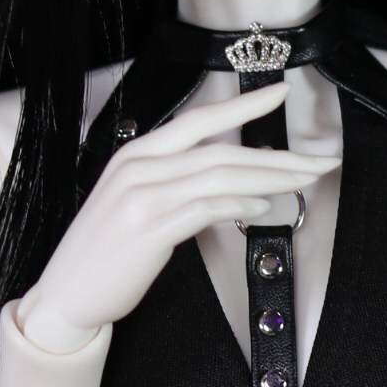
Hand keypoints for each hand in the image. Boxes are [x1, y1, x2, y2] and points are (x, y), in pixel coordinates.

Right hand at [17, 83, 337, 351]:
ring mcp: (141, 196)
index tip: (282, 92)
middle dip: (278, 155)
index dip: (243, 104)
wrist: (65, 294)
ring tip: (305, 181)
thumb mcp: (137, 200)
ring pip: (219, 176)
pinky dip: (237, 205)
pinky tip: (262, 206)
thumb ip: (180, 182)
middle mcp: (139, 166)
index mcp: (137, 153)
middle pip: (221, 150)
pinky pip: (203, 209)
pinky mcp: (148, 229)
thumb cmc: (107, 249)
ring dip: (270, 179)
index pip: (199, 119)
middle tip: (321, 160)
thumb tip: (243, 175)